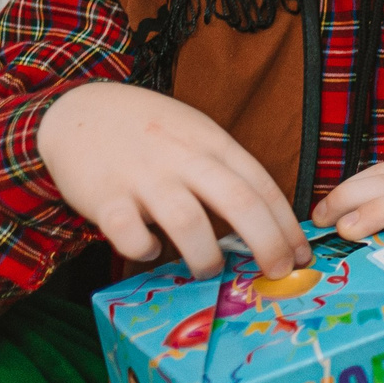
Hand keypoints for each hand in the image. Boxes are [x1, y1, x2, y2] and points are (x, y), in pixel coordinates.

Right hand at [39, 82, 306, 276]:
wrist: (81, 109)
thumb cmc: (152, 132)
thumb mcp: (199, 138)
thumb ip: (228, 173)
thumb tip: (268, 227)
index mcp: (214, 144)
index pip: (263, 187)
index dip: (287, 226)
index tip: (302, 256)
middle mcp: (184, 158)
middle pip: (240, 203)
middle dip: (267, 244)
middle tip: (277, 273)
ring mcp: (144, 176)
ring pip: (188, 222)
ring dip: (206, 256)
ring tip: (210, 269)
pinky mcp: (104, 196)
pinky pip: (128, 233)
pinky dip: (144, 250)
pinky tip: (150, 251)